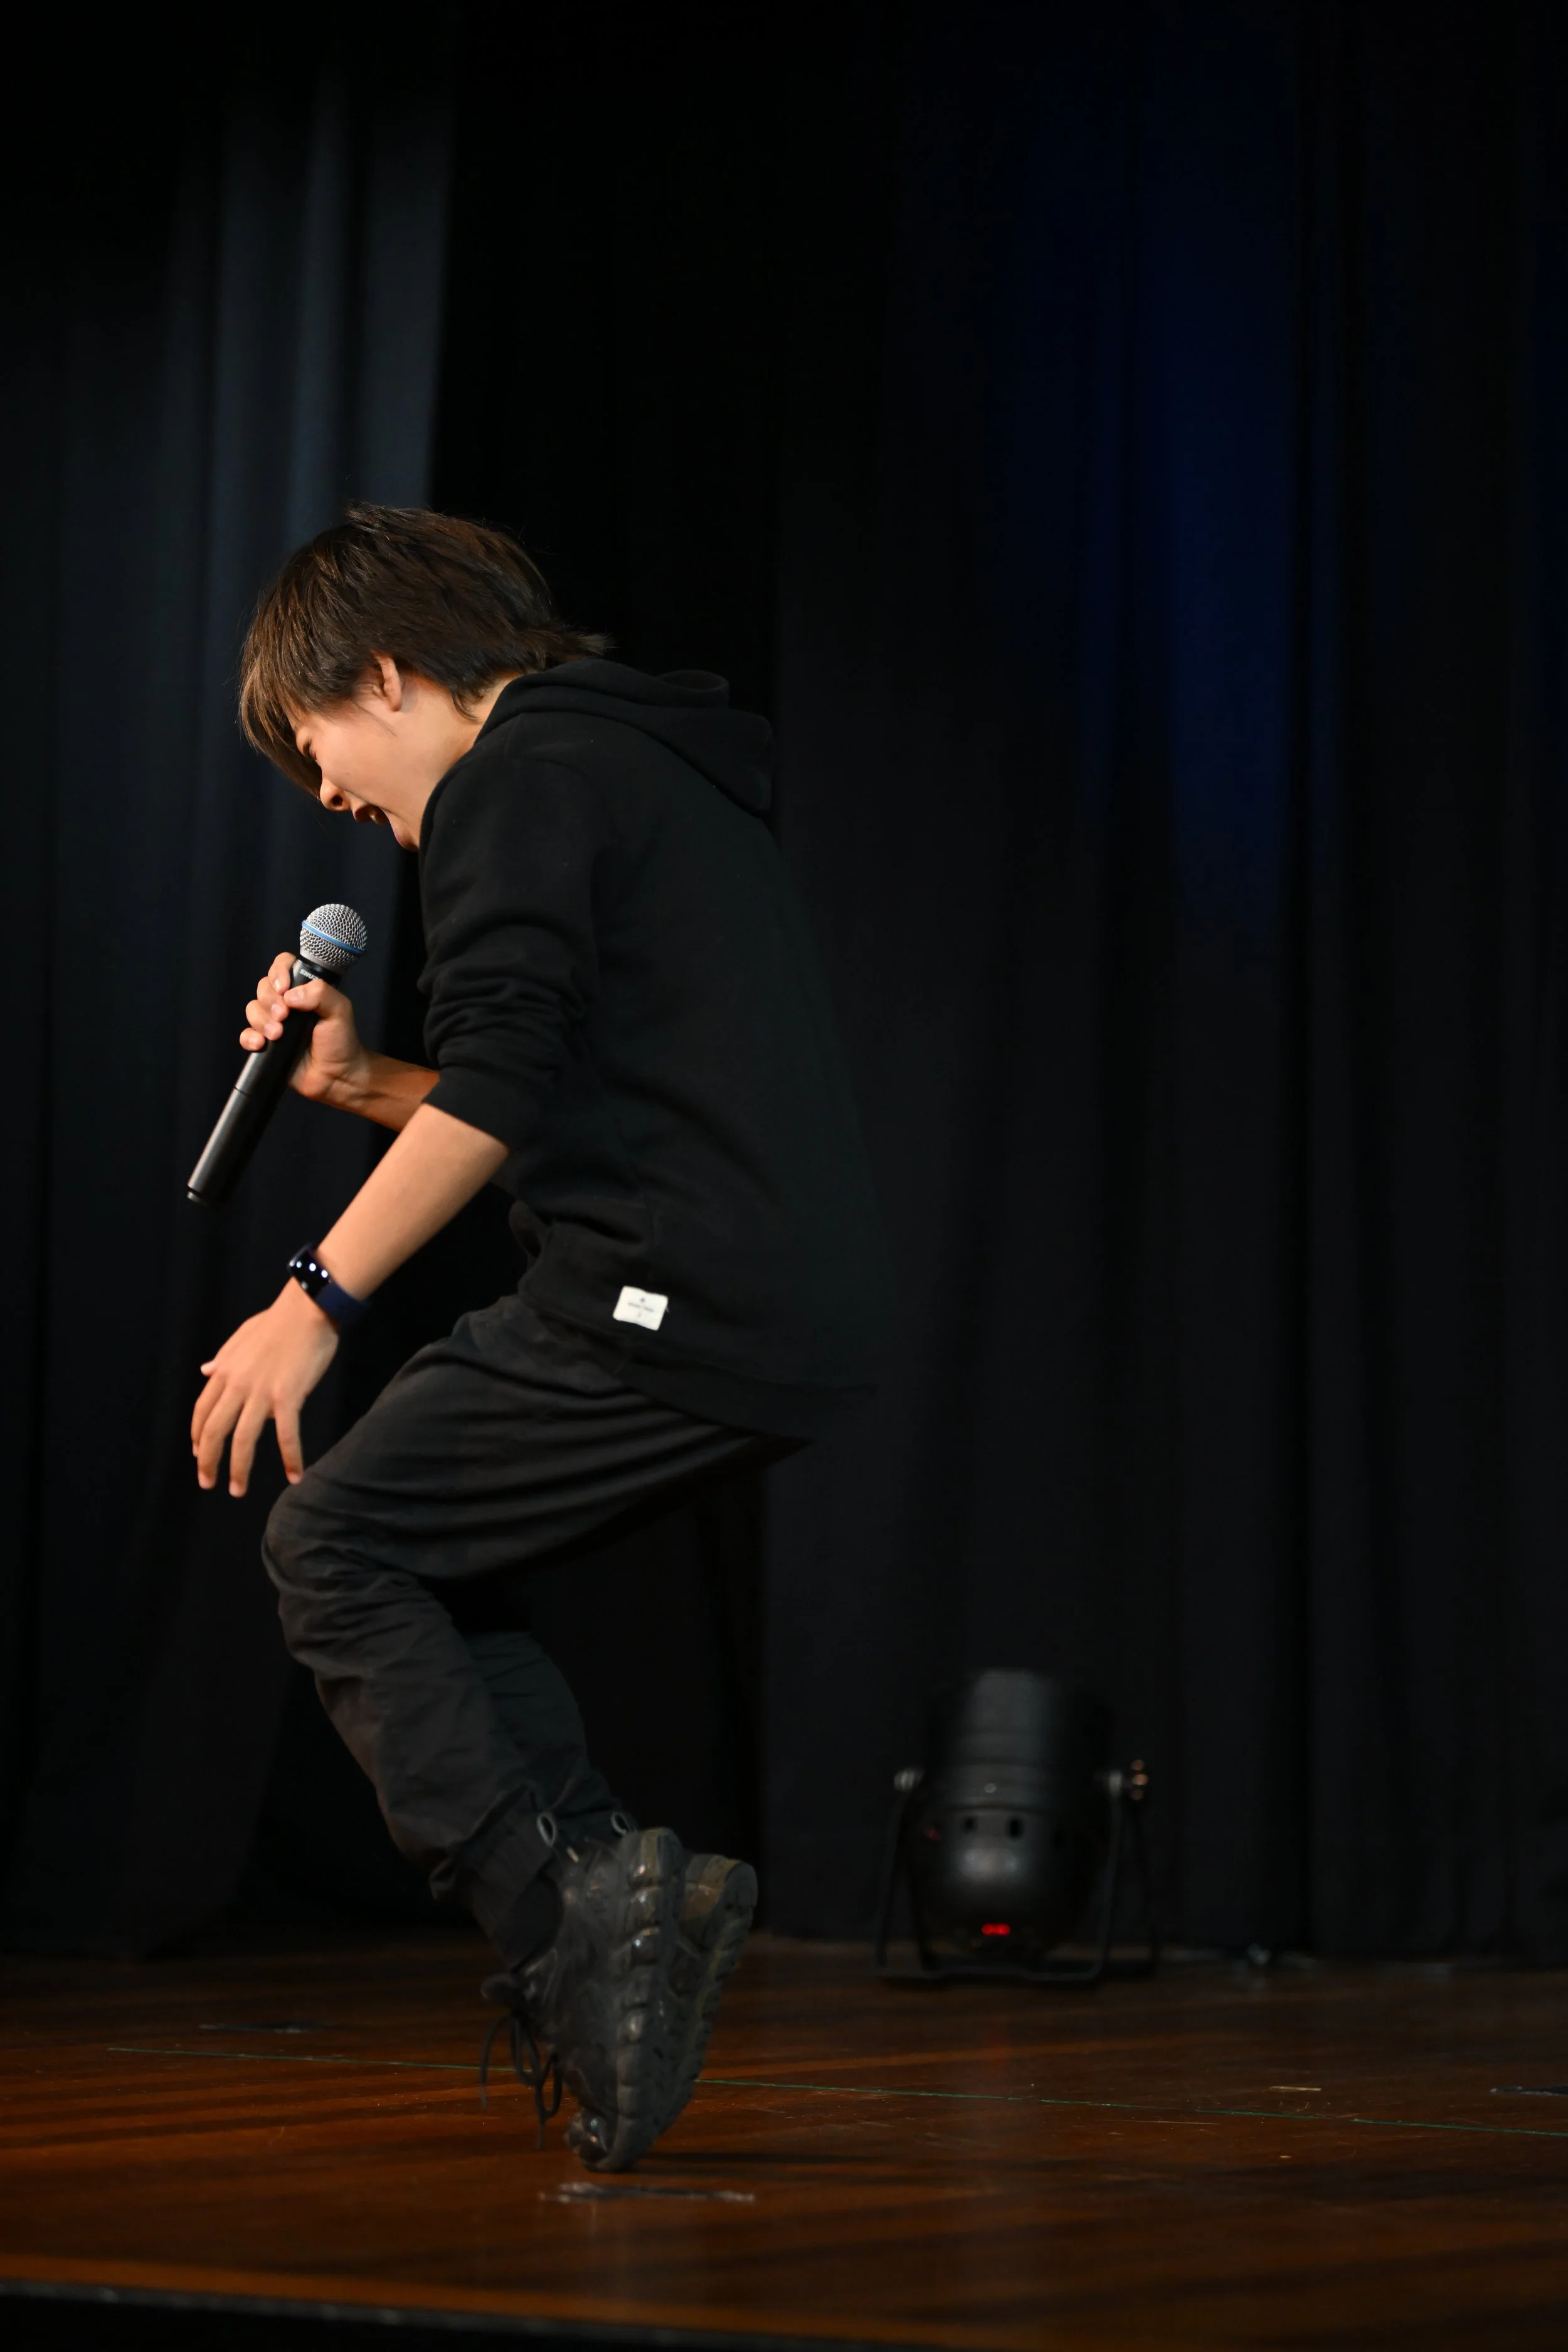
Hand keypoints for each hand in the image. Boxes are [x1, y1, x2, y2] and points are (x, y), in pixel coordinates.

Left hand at [192, 1281, 339, 1495]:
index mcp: (224, 1371)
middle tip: (208, 1484)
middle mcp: (237, 1384)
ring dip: (239, 1469)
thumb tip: (205, 1371)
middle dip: (208, 1461)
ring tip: (238, 1490)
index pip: (202, 1411)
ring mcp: (262, 1392)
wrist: (308, 1308)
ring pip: (243, 1439)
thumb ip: (223, 1358)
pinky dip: (290, 1458)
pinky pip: (286, 1434)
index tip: (198, 1456)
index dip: (197, 1437)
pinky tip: (295, 1476)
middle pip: (214, 1431)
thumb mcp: (242, 1336)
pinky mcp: (288, 1396)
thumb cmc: (279, 1320)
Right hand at [242, 952, 370, 1105]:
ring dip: (262, 1021)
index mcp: (304, 990)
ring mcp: (275, 1023)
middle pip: (263, 987)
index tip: (284, 988)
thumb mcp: (340, 1010)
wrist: (337, 1076)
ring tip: (278, 1035)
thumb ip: (321, 993)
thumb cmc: (342, 1042)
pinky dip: (250, 1038)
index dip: (278, 972)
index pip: (283, 966)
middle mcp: (287, 1003)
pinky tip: (261, 1045)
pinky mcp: (267, 1044)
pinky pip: (246, 1035)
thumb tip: (290, 995)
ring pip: (253, 1010)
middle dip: (270, 1001)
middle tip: (285, 1017)